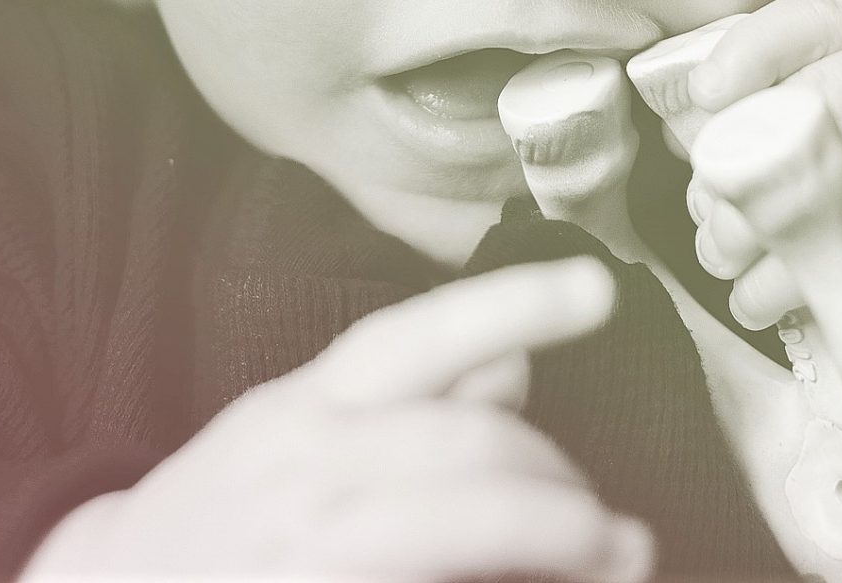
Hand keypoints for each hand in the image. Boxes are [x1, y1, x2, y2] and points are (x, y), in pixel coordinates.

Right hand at [19, 258, 655, 582]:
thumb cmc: (225, 514)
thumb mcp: (298, 429)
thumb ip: (405, 398)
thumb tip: (515, 362)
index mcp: (306, 408)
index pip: (416, 337)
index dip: (512, 303)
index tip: (598, 286)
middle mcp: (308, 468)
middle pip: (467, 446)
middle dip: (559, 480)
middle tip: (607, 523)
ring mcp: (313, 548)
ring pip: (464, 523)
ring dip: (558, 535)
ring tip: (616, 554)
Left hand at [673, 0, 841, 333]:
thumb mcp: (837, 87)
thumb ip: (765, 91)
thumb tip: (683, 127)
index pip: (824, 18)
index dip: (756, 49)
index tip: (705, 93)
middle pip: (832, 104)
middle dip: (750, 161)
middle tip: (702, 206)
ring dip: (764, 233)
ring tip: (720, 256)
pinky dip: (796, 290)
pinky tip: (755, 300)